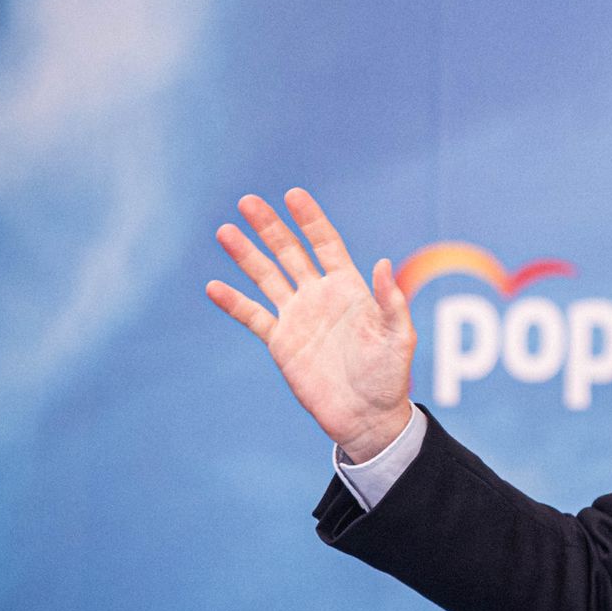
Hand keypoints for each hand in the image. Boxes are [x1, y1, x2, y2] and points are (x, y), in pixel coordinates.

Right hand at [205, 188, 416, 461]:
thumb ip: (390, 301)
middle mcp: (319, 296)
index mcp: (348, 288)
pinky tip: (213, 286)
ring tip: (225, 231)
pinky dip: (234, 302)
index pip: (325, 244)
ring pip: (266, 277)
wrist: (366, 415)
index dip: (310, 219)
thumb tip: (383, 262)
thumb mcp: (397, 336)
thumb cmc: (388, 374)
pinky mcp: (281, 343)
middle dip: (270, 227)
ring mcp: (298, 318)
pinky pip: (253, 317)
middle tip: (248, 201)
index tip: (293, 195)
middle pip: (289, 252)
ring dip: (246, 255)